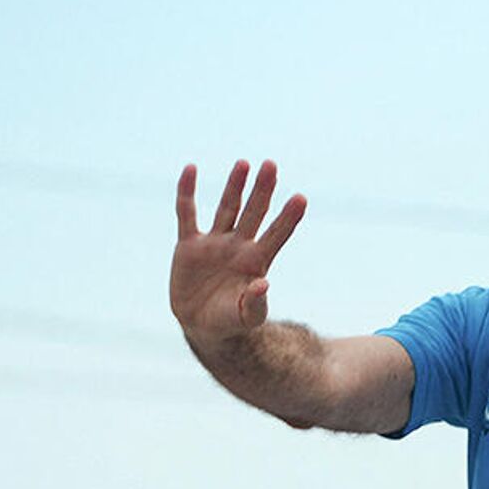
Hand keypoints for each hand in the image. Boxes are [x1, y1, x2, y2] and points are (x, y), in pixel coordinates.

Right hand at [171, 160, 306, 343]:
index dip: (288, 218)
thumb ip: (255, 303)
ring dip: (234, 186)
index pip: (276, 234)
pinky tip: (191, 169)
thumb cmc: (231, 320)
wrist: (202, 324)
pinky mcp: (189, 244)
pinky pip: (187, 213)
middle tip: (271, 165)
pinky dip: (187, 193)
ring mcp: (215, 242)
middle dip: (262, 190)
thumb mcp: (246, 316)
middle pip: (254, 212)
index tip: (301, 198)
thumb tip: (263, 284)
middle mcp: (239, 246)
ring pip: (227, 208)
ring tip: (244, 164)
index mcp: (257, 261)